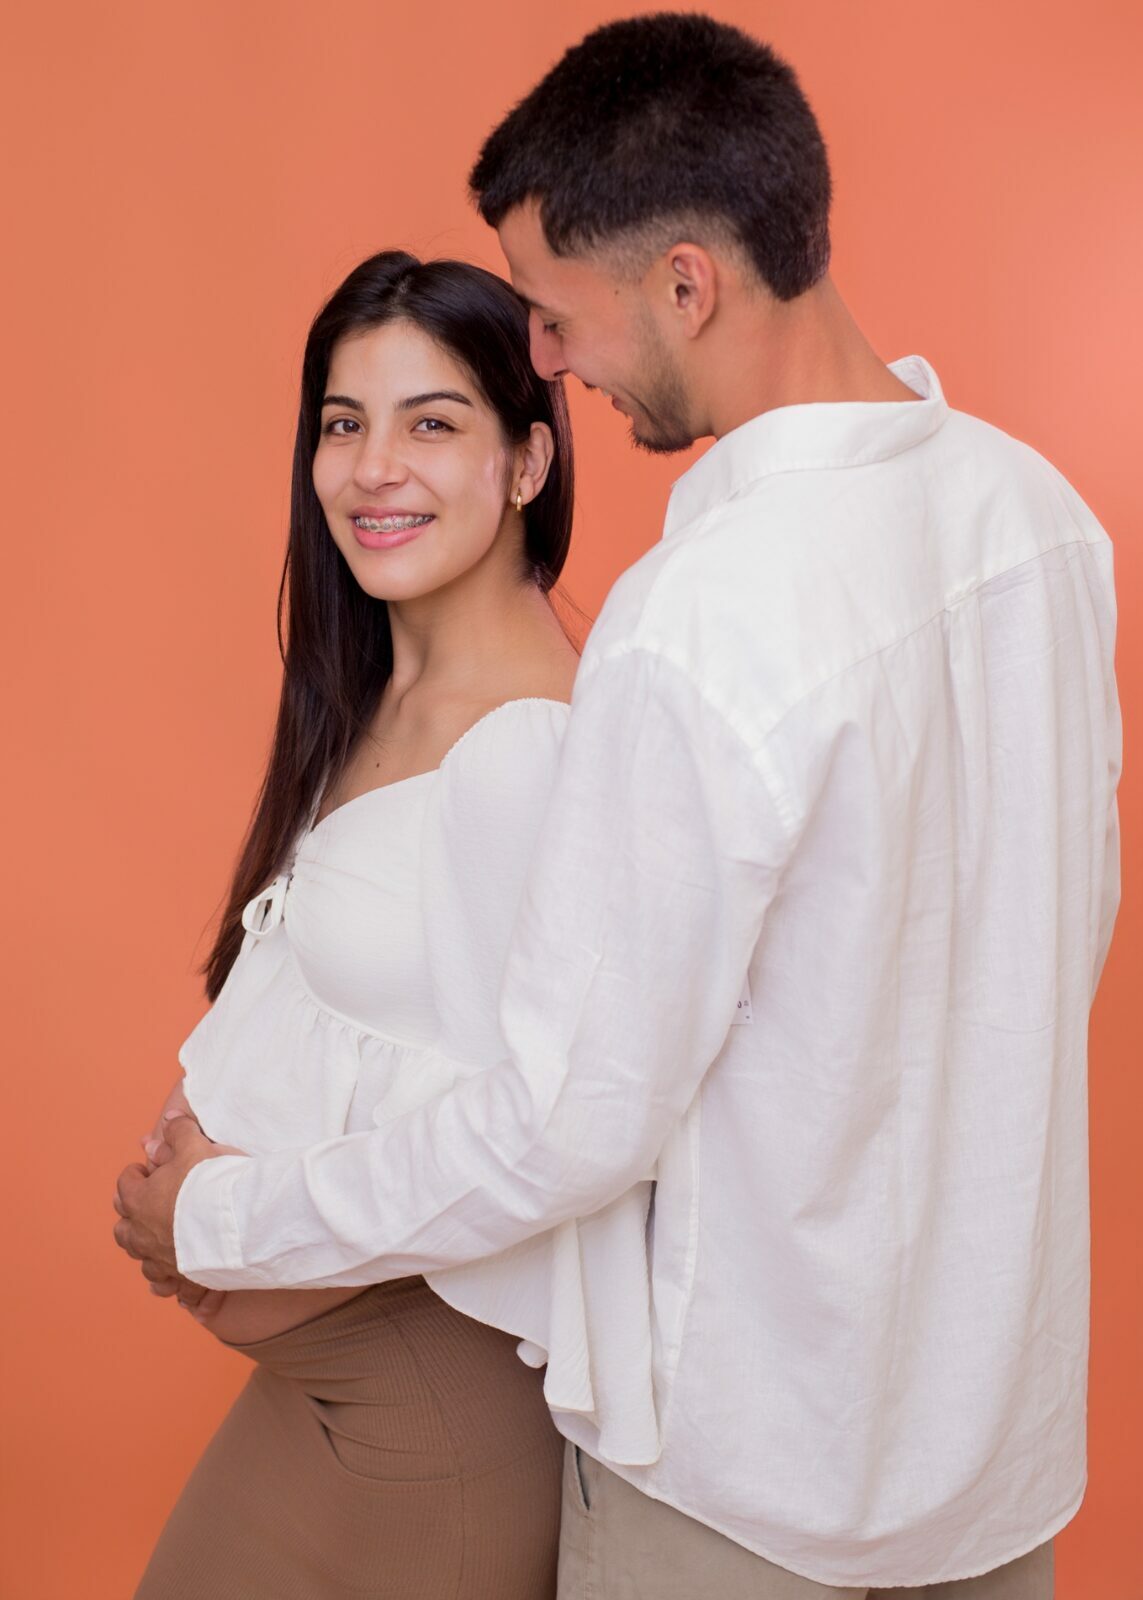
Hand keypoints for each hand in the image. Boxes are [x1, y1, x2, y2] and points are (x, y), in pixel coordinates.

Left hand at [113, 1111, 240, 1281]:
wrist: (235, 1226)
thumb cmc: (211, 1183)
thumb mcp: (195, 1146)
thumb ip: (179, 1131)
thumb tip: (169, 1118)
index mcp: (139, 1201)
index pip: (125, 1183)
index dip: (137, 1174)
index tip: (149, 1169)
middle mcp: (142, 1234)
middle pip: (124, 1228)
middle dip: (133, 1215)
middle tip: (150, 1204)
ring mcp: (159, 1259)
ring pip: (141, 1258)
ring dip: (147, 1250)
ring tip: (160, 1242)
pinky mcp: (179, 1278)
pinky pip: (167, 1285)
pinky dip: (169, 1282)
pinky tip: (176, 1280)